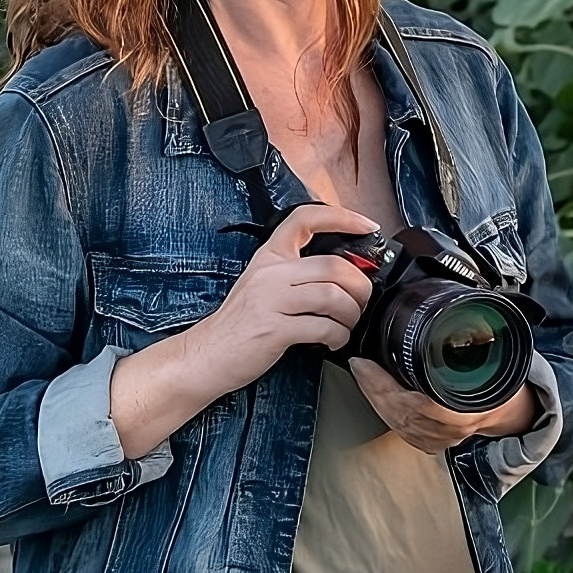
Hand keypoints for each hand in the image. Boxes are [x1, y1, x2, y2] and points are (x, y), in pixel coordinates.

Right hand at [179, 204, 380, 393]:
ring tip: (347, 324)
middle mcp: (270, 274)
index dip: (341, 217)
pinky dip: (338, 336)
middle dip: (360, 286)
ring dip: (351, 313)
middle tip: (361, 301)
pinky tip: (333, 341)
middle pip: (334, 265)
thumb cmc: (240, 323)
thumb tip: (346, 272)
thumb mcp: (264, 284)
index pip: (306, 219)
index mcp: (269, 257)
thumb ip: (298, 273)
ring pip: (333, 295)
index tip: (366, 226)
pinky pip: (323, 327)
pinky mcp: (273, 330)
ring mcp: (270, 301)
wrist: (206, 354)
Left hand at [348, 357, 537, 453]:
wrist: (509, 412)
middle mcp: (450, 429)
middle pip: (399, 413)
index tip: (364, 363)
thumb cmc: (500, 384)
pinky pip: (400, 430)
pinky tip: (375, 396)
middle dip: (373, 388)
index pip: (415, 403)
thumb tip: (451, 305)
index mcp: (466, 410)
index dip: (384, 385)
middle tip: (358, 365)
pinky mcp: (430, 444)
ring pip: (397, 423)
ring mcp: (439, 440)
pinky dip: (385, 411)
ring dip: (375, 399)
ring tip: (363, 376)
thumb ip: (475, 339)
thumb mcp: (492, 360)